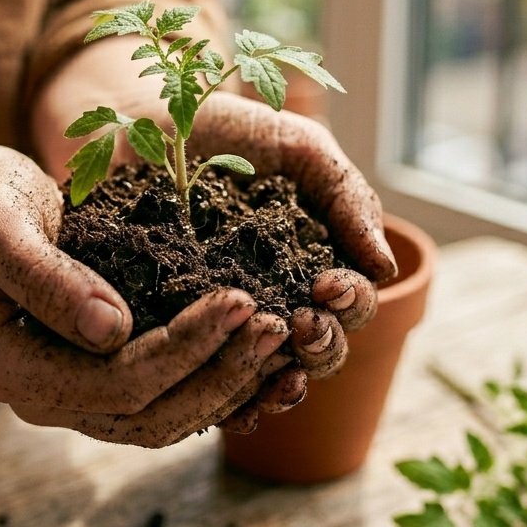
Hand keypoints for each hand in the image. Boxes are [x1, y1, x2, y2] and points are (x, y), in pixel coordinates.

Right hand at [0, 145, 289, 446]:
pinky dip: (213, 375)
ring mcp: (75, 386)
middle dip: (219, 373)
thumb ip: (44, 278)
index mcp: (16, 371)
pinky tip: (254, 347)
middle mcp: (47, 395)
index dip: (183, 349)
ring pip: (165, 415)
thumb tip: (111, 331)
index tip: (237, 298)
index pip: (117, 383)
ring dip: (226, 382)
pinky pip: (165, 391)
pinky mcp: (100, 366)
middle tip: (275, 324)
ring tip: (279, 335)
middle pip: (151, 414)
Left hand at [187, 92, 393, 432]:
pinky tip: (233, 408)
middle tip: (303, 324)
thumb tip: (384, 268)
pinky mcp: (175, 332)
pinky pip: (207, 380)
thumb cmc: (226, 130)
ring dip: (282, 379)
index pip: (350, 303)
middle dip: (322, 345)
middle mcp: (275, 298)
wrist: (142, 118)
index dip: (351, 303)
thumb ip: (347, 196)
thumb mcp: (298, 149)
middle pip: (318, 347)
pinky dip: (227, 403)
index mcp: (311, 262)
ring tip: (274, 363)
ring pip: (268, 373)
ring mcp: (225, 319)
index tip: (330, 287)